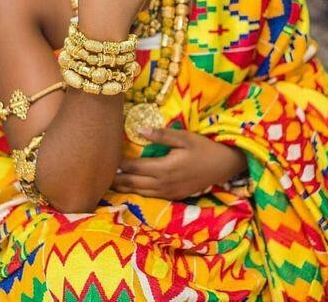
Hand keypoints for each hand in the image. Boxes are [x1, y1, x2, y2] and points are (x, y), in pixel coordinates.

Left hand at [110, 127, 247, 199]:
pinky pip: (152, 196)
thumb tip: (140, 130)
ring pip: (142, 192)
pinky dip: (139, 193)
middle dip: (118, 180)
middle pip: (135, 183)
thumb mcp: (184, 137)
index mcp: (165, 168)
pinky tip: (133, 189)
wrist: (224, 166)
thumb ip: (162, 135)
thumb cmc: (204, 148)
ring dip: (127, 188)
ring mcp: (170, 192)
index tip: (108, 160)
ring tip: (113, 184)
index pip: (136, 168)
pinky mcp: (175, 196)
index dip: (121, 165)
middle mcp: (164, 184)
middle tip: (103, 177)